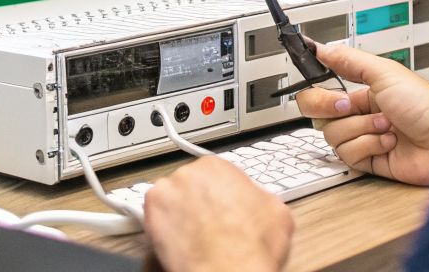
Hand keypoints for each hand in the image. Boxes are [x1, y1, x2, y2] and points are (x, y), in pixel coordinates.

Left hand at [142, 156, 292, 271]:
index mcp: (218, 166)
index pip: (215, 174)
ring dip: (179, 212)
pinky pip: (155, 213)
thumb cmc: (251, 246)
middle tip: (208, 223)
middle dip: (198, 201)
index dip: (220, 194)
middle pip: (191, 184)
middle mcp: (190, 171)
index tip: (221, 207)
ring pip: (172, 198)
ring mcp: (167, 188)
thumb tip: (256, 198)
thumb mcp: (276, 211)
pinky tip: (177, 239)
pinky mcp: (151, 208)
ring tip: (192, 235)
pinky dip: (163, 224)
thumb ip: (259, 195)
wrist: (228, 270)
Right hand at [295, 42, 428, 185]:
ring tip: (386, 125)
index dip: (320, 93)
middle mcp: (362, 114)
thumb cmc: (427, 105)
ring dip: (362, 128)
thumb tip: (320, 46)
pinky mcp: (371, 160)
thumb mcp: (386, 73)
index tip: (325, 89)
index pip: (323, 91)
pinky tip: (389, 142)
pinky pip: (349, 155)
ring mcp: (366, 137)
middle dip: (334, 110)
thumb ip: (349, 59)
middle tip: (351, 106)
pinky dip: (369, 146)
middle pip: (320, 115)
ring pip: (334, 136)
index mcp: (364, 91)